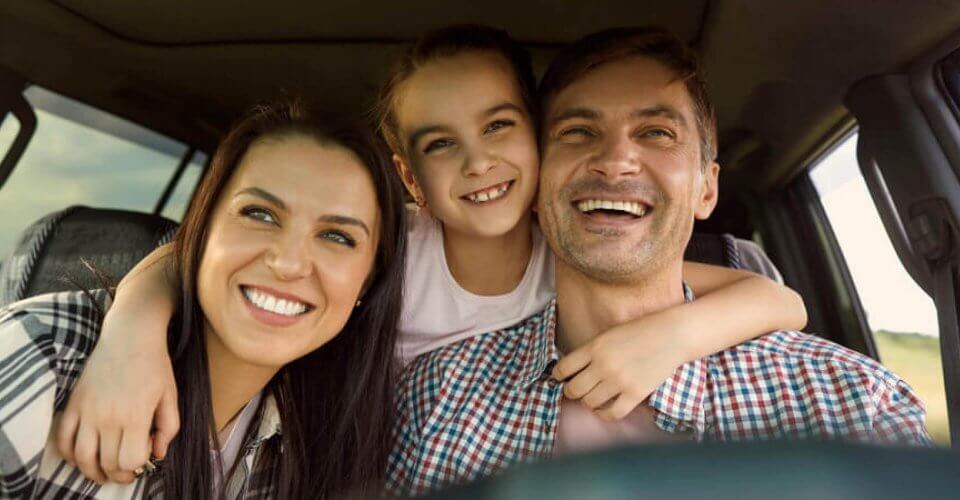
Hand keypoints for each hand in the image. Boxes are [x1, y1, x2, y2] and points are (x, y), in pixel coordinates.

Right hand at [55, 312, 178, 483]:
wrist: (130, 336)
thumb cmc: (155, 366)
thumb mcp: (171, 396)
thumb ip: (168, 428)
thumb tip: (157, 454)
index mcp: (135, 416)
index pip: (130, 460)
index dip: (137, 467)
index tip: (142, 462)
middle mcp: (108, 417)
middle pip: (107, 463)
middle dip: (118, 474)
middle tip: (125, 471)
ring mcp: (87, 411)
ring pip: (82, 457)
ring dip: (92, 471)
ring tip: (104, 472)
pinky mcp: (73, 404)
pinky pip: (62, 440)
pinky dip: (69, 455)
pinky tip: (82, 457)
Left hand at [551, 320, 685, 420]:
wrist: (671, 335)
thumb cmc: (640, 331)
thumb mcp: (609, 334)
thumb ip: (591, 350)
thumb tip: (571, 369)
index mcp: (594, 347)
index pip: (563, 368)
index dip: (558, 376)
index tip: (560, 379)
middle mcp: (603, 365)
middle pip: (573, 389)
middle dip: (571, 391)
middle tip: (577, 390)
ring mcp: (619, 381)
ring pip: (589, 403)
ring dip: (588, 402)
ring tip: (593, 398)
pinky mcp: (635, 394)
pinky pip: (612, 414)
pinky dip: (604, 414)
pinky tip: (605, 409)